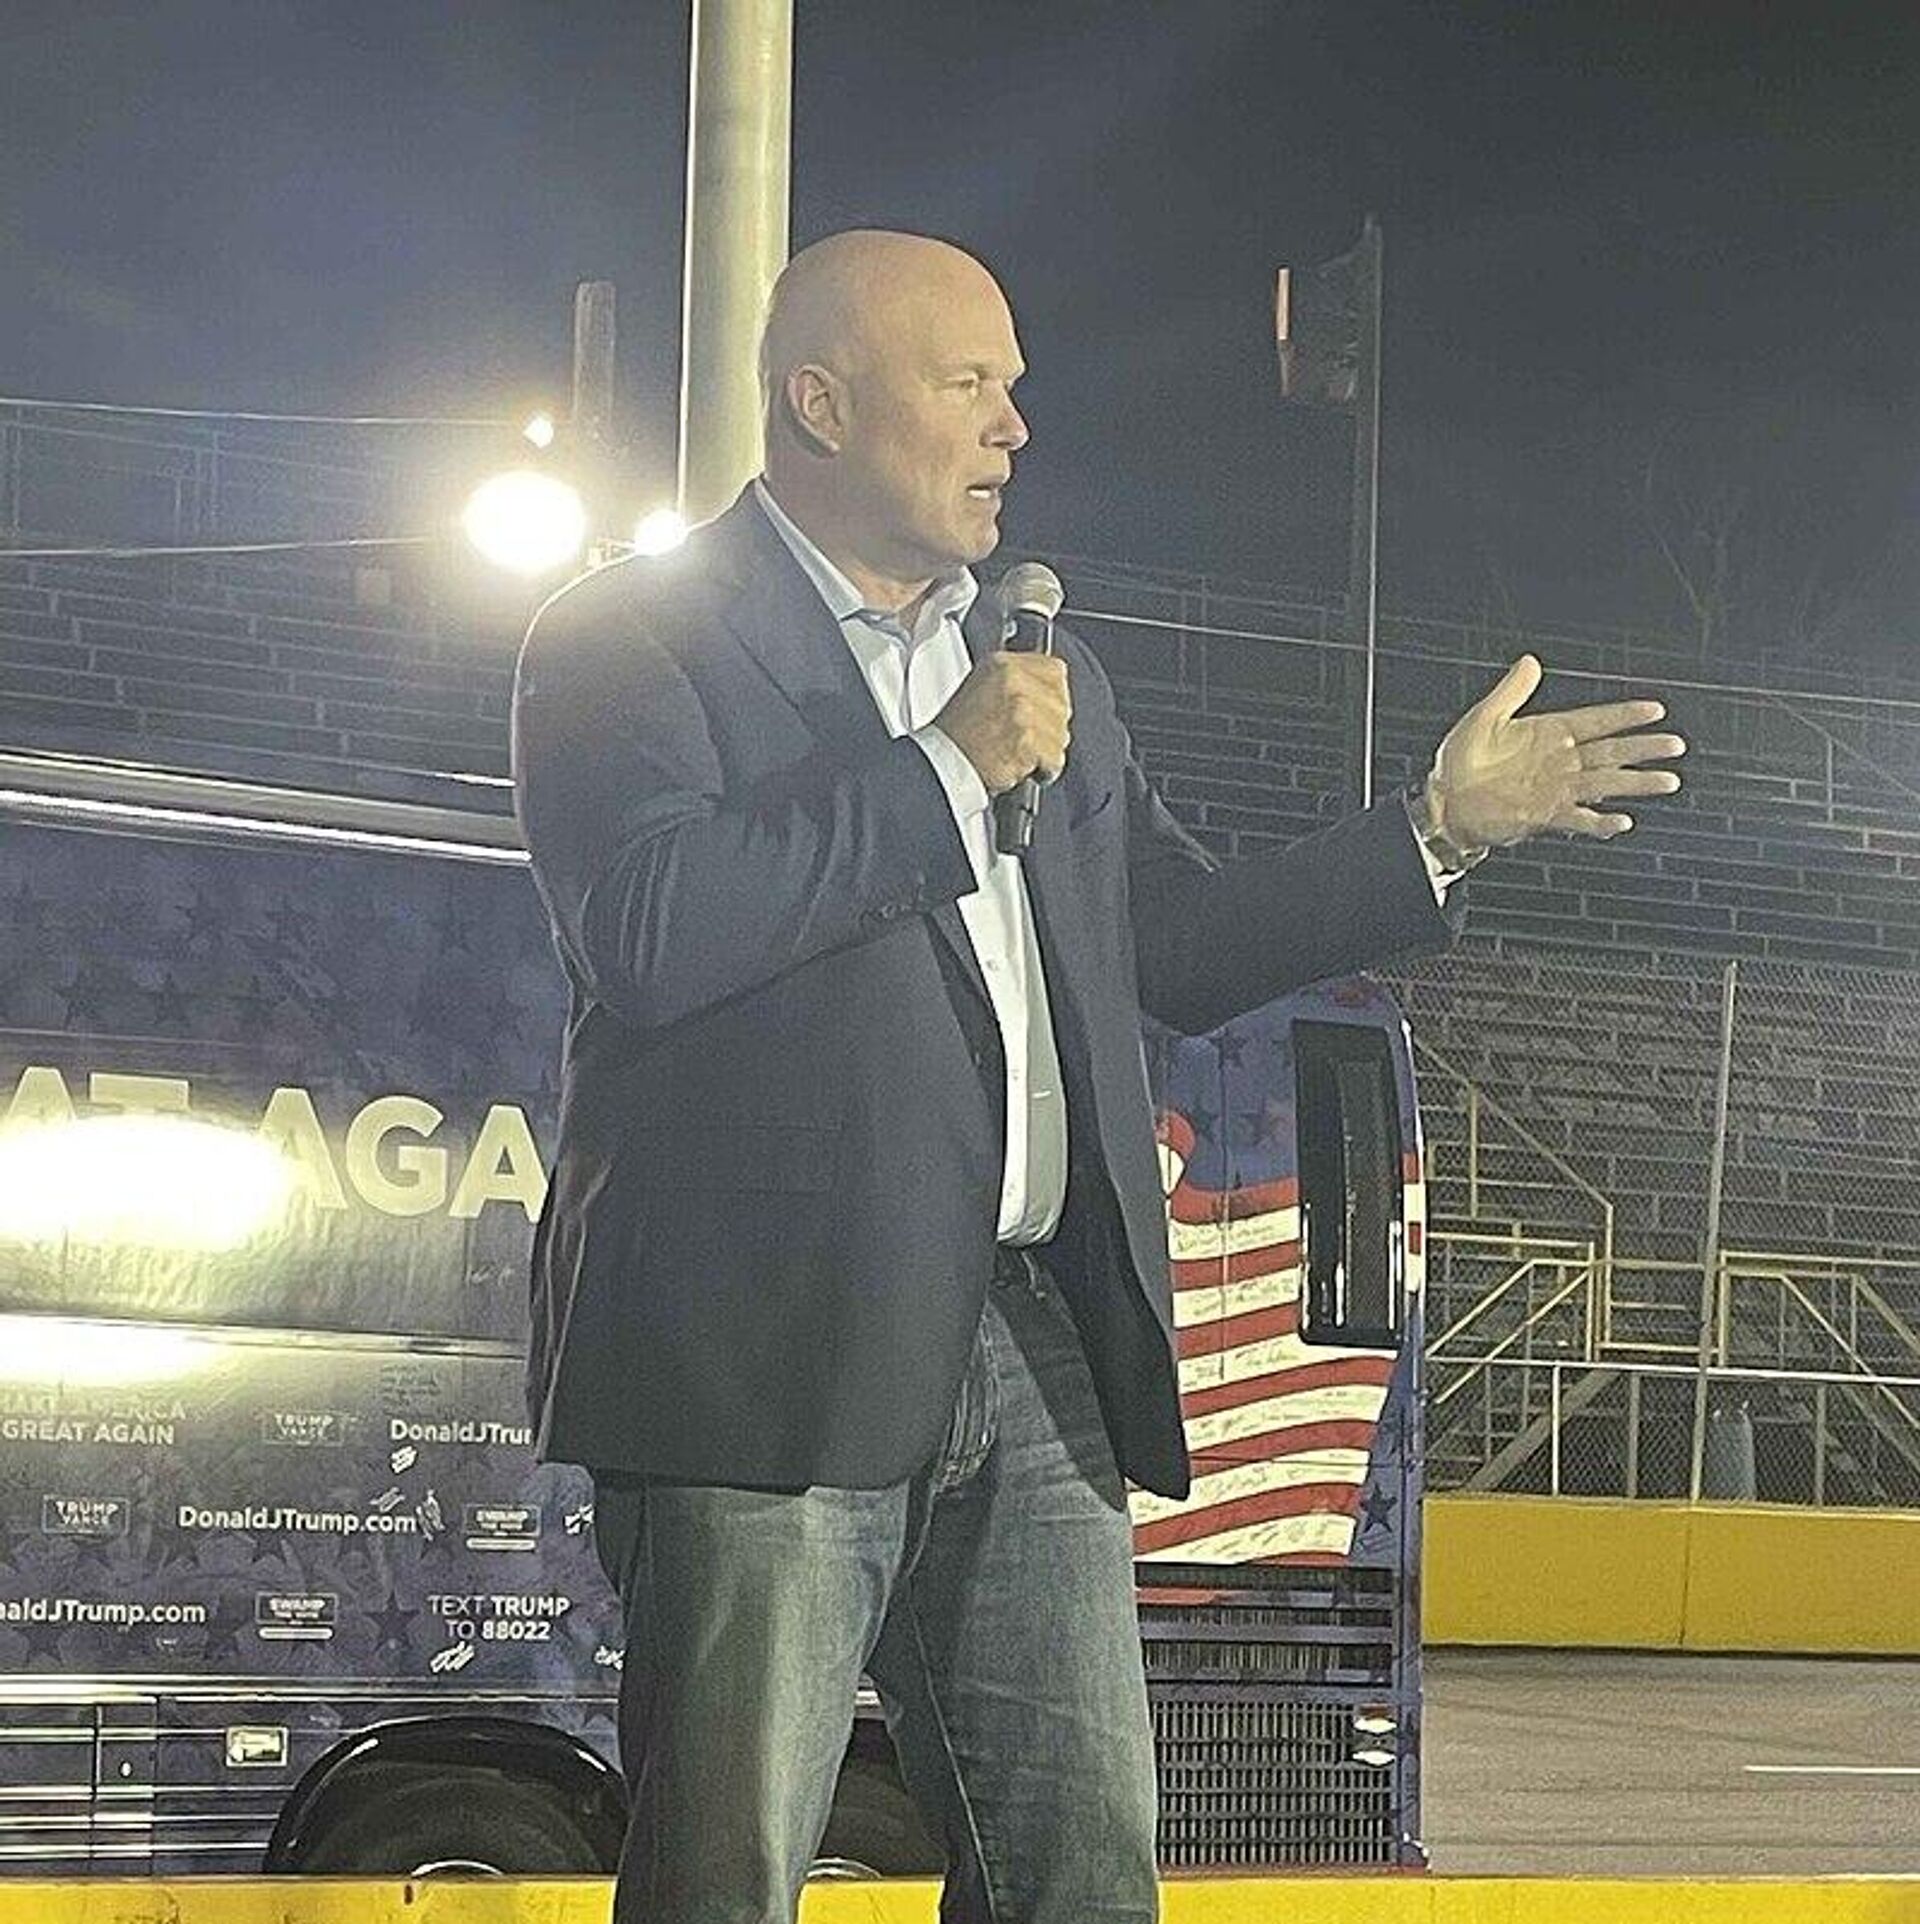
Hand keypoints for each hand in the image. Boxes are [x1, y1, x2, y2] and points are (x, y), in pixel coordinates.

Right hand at [935, 651, 1071, 795]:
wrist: (943, 762)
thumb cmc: (958, 734)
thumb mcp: (983, 687)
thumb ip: (1019, 683)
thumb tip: (1051, 692)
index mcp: (1003, 664)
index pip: (1056, 671)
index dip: (1054, 697)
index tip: (1045, 713)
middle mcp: (1014, 681)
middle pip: (1062, 705)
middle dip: (1050, 728)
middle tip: (1025, 738)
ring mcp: (1022, 709)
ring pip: (1061, 734)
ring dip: (1046, 751)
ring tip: (1018, 752)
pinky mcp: (1027, 739)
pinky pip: (1055, 759)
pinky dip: (1043, 771)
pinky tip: (1021, 766)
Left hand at [1424, 654, 1685, 850]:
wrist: (1443, 803)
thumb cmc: (1459, 762)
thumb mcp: (1484, 718)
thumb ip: (1511, 691)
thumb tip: (1530, 661)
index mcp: (1548, 733)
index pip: (1596, 720)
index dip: (1624, 715)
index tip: (1654, 709)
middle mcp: (1559, 761)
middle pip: (1611, 751)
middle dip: (1644, 748)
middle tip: (1674, 745)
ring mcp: (1555, 789)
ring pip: (1605, 783)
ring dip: (1636, 783)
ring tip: (1667, 781)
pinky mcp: (1544, 815)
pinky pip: (1579, 818)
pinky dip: (1600, 822)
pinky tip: (1621, 822)